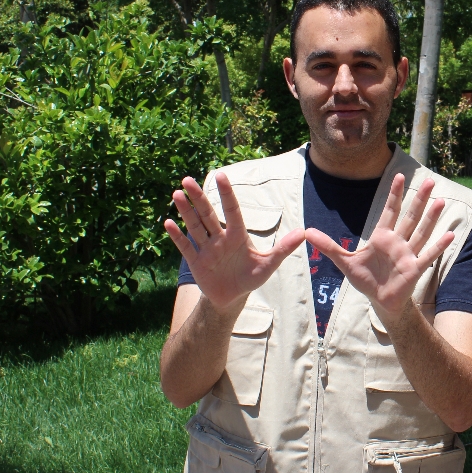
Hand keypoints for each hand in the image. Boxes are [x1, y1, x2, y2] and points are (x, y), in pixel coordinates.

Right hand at [164, 172, 305, 312]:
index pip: (232, 211)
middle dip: (199, 198)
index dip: (227, 194)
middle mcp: (220, 238)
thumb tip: (304, 233)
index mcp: (237, 236)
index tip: (220, 175)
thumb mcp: (269, 265)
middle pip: (208, 215)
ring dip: (186, 211)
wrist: (232, 297)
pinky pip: (185, 247)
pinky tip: (167, 223)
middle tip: (188, 179)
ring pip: (195, 227)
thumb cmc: (250, 277)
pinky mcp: (196, 262)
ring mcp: (206, 249)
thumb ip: (283, 249)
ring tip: (177, 194)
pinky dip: (177, 236)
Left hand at [305, 174, 453, 324]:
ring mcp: (408, 254)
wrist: (380, 300)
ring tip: (440, 201)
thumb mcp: (344, 262)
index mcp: (382, 237)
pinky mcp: (415, 268)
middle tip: (429, 181)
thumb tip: (307, 233)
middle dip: (418, 199)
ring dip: (430, 218)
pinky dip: (438, 246)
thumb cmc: (366, 279)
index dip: (394, 194)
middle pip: (410, 217)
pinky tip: (449, 234)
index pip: (389, 211)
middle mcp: (397, 242)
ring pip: (421, 232)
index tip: (398, 175)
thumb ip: (328, 246)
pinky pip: (428, 255)